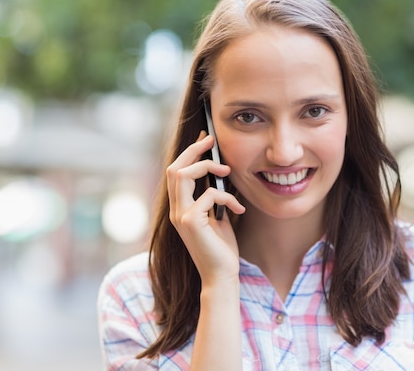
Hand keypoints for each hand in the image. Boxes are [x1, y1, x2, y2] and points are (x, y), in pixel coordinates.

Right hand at [166, 131, 245, 285]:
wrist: (222, 275)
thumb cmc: (222, 247)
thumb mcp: (217, 215)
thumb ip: (213, 196)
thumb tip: (220, 171)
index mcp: (180, 208)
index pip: (176, 172)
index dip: (189, 152)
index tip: (205, 139)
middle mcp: (175, 210)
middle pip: (174, 168)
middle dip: (193, 150)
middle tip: (212, 141)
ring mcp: (181, 216)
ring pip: (182, 175)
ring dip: (207, 167)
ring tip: (227, 172)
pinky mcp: (191, 222)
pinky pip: (208, 195)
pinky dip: (227, 197)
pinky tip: (239, 209)